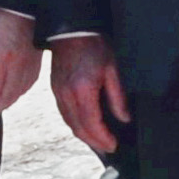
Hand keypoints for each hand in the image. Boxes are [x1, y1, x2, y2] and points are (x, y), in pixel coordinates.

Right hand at [48, 34, 126, 154]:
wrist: (71, 31)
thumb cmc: (93, 46)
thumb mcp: (112, 69)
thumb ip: (117, 97)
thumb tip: (123, 118)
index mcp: (83, 90)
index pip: (91, 124)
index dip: (103, 138)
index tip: (113, 144)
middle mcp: (67, 95)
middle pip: (78, 128)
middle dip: (94, 142)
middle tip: (108, 148)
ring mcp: (58, 93)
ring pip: (69, 123)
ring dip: (84, 136)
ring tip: (98, 142)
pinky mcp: (55, 89)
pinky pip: (64, 114)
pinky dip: (75, 125)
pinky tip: (84, 127)